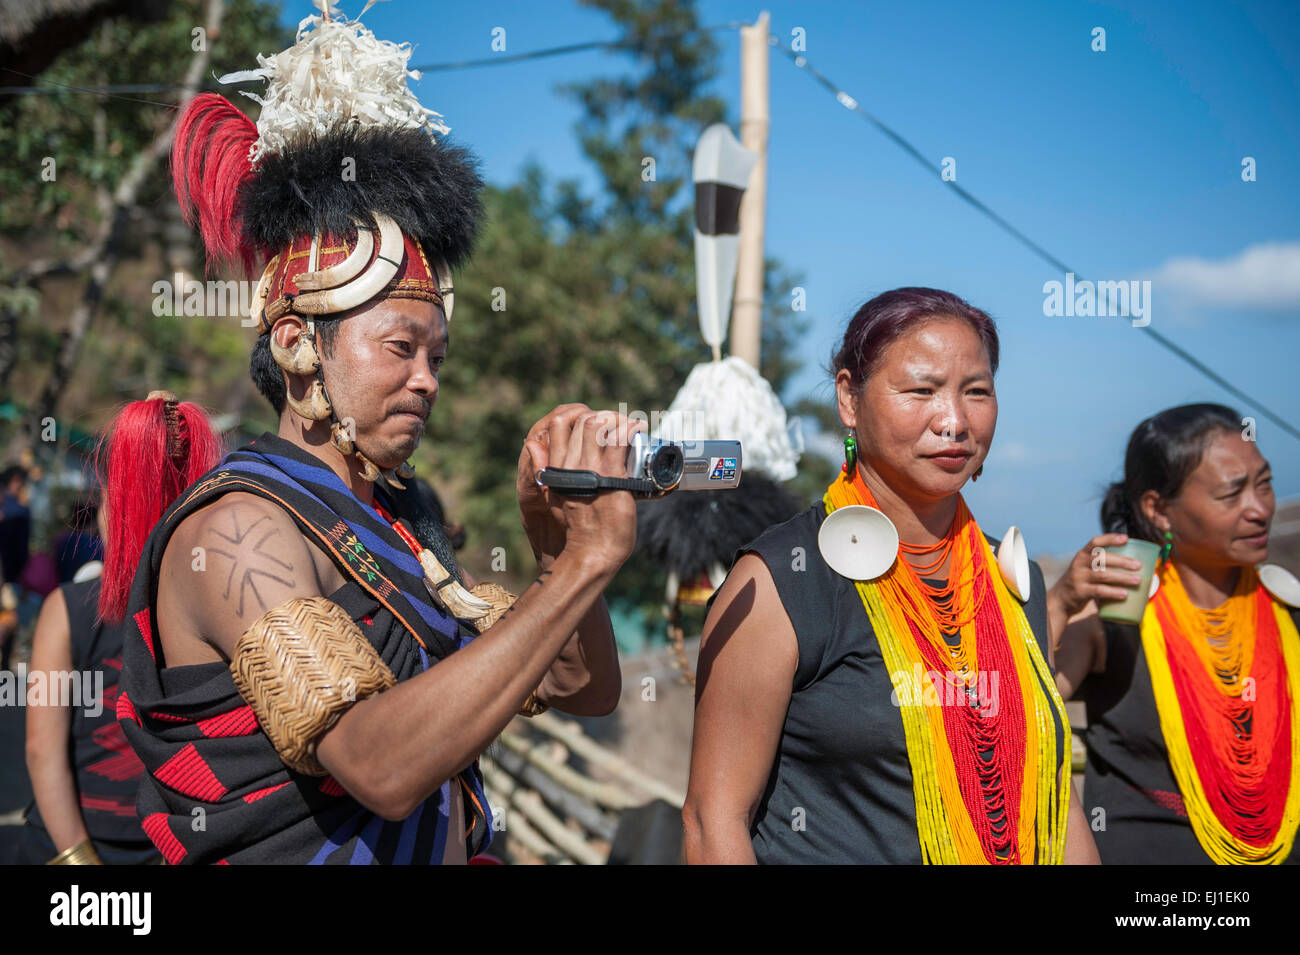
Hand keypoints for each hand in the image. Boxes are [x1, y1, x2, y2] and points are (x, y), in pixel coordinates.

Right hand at [516, 404, 645, 572]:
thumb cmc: (578, 528)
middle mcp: (571, 463)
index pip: (558, 424)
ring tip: (630, 425)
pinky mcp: (612, 475)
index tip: (595, 421)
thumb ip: (544, 469)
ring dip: (618, 419)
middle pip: (583, 420)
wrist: (592, 551)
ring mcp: (591, 468)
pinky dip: (631, 429)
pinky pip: (620, 440)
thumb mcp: (553, 495)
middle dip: (603, 415)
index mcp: (556, 467)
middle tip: (619, 423)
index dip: (577, 415)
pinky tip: (638, 429)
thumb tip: (531, 444)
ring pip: (599, 424)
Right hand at [1048, 533, 1144, 621]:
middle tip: (1138, 565)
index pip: (1095, 542)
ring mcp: (1079, 578)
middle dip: (1122, 561)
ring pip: (1103, 575)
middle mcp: (1079, 564)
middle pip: (1102, 558)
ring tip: (1137, 580)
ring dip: (1122, 577)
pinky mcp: (1081, 592)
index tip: (1126, 538)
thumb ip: (1102, 564)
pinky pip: (1099, 591)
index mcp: (1082, 555)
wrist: (1061, 599)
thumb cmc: (1082, 581)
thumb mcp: (1086, 568)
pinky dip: (1113, 592)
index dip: (1110, 538)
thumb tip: (1134, 564)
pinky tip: (1124, 594)